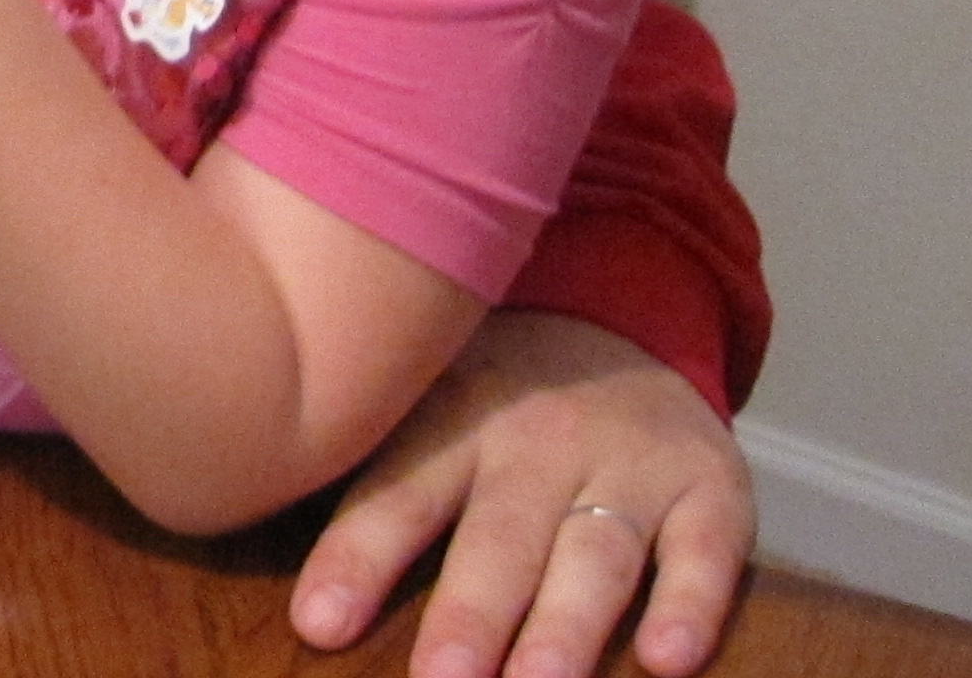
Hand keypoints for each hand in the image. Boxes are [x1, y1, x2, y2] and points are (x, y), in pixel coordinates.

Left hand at [291, 311, 754, 677]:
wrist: (618, 327)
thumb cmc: (489, 401)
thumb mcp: (420, 408)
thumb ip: (368, 477)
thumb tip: (259, 532)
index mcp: (450, 424)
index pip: (396, 496)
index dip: (357, 559)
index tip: (318, 626)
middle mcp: (538, 443)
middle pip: (499, 537)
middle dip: (468, 613)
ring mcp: (629, 465)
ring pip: (596, 550)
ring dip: (566, 624)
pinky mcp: (712, 490)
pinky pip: (708, 550)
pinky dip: (692, 604)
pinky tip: (667, 658)